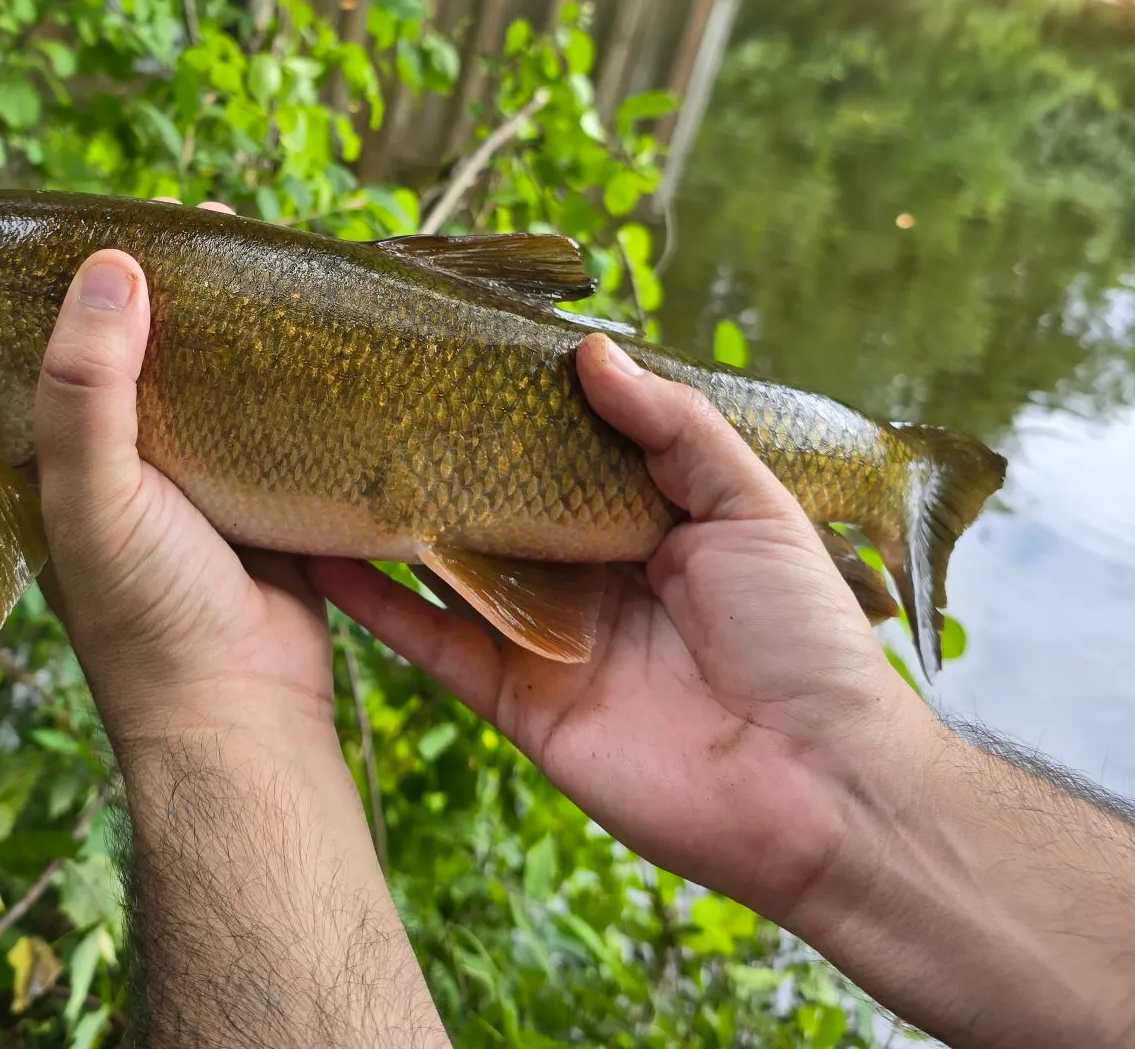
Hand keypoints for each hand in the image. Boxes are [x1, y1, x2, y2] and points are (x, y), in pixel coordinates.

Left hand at [33, 206, 333, 757]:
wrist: (243, 715)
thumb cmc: (148, 613)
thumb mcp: (95, 494)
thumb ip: (87, 386)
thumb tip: (112, 265)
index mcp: (59, 461)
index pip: (63, 346)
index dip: (90, 283)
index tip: (136, 223)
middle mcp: (124, 464)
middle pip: (146, 353)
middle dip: (179, 290)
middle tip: (219, 230)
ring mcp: (197, 481)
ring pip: (214, 381)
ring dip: (240, 326)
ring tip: (272, 262)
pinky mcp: (263, 496)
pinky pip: (273, 419)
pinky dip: (289, 375)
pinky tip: (317, 332)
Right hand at [310, 332, 936, 925]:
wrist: (813, 785)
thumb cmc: (801, 633)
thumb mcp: (754, 505)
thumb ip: (674, 427)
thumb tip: (590, 349)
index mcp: (646, 517)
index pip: (564, 448)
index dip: (515, 406)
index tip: (452, 349)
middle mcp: (586, 569)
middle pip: (497, 502)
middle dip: (440, 455)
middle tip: (366, 393)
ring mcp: (545, 633)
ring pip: (450, 565)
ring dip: (389, 522)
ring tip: (322, 458)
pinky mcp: (516, 698)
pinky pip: (434, 641)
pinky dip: (377, 603)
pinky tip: (322, 556)